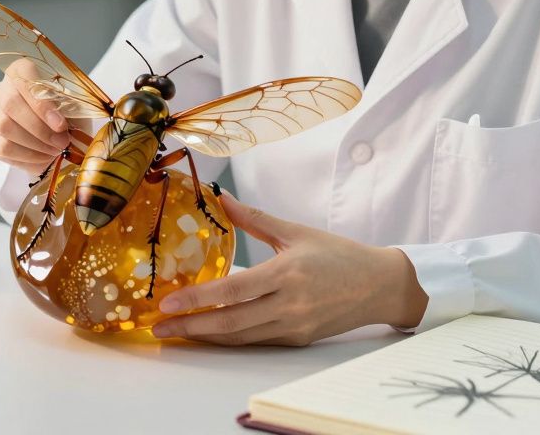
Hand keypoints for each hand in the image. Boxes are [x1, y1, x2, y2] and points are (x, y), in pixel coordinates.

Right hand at [0, 60, 71, 176]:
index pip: (23, 76)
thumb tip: (61, 124)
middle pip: (11, 103)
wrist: (58, 137)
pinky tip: (43, 158)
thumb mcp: (74, 106)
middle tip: (62, 143)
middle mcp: (1, 89)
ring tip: (55, 151)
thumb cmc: (66, 115)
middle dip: (40, 128)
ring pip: (5, 126)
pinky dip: (27, 156)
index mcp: (21, 71)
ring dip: (34, 143)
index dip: (41, 102)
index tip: (61, 125)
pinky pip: (3, 148)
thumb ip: (68, 108)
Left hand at [151, 192, 428, 345]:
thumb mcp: (296, 231)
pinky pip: (257, 340)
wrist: (379, 286)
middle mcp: (289, 304)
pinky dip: (230, 338)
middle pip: (231, 321)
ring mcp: (294, 326)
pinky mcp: (298, 339)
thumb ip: (255, 219)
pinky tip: (209, 333)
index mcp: (287, 274)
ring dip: (206, 336)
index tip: (169, 303)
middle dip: (192, 326)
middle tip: (159, 326)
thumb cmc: (338, 254)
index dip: (199, 299)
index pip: (234, 290)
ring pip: (241, 336)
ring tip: (176, 331)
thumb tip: (222, 197)